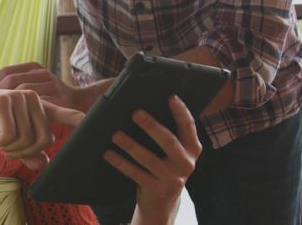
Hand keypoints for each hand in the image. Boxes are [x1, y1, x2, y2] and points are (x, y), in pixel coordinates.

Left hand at [0, 62, 107, 112]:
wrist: (83, 103)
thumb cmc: (53, 97)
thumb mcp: (35, 85)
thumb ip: (15, 83)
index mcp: (35, 67)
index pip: (7, 71)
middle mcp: (43, 73)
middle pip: (12, 80)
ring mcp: (51, 85)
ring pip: (22, 92)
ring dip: (9, 105)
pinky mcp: (59, 100)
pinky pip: (37, 106)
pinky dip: (24, 113)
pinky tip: (14, 121)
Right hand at [0, 85, 84, 169]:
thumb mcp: (7, 141)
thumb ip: (26, 152)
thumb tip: (43, 165)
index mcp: (37, 106)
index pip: (62, 114)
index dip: (76, 119)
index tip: (89, 121)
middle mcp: (33, 99)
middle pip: (42, 140)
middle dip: (24, 151)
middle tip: (6, 145)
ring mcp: (20, 98)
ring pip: (25, 139)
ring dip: (8, 146)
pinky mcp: (5, 100)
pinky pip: (10, 135)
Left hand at [104, 95, 200, 224]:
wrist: (161, 204)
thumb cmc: (164, 167)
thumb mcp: (173, 152)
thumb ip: (167, 132)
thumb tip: (145, 105)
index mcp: (192, 149)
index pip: (188, 126)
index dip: (180, 111)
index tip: (170, 96)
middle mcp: (186, 163)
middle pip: (169, 141)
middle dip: (152, 126)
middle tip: (135, 113)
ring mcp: (173, 179)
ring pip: (149, 158)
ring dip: (131, 145)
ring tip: (115, 134)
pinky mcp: (157, 190)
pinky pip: (136, 173)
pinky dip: (121, 163)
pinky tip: (108, 153)